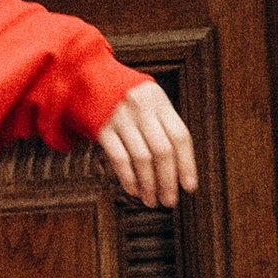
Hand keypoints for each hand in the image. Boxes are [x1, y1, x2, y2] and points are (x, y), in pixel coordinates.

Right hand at [93, 78, 197, 209]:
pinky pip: (119, 158)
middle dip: (168, 181)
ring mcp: (121, 118)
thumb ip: (164, 125)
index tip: (189, 186)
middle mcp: (142, 108)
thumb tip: (180, 168)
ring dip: (149, 184)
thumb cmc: (125, 94)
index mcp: (159, 101)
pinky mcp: (102, 128)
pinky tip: (134, 189)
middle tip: (170, 200)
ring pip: (141, 158)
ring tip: (152, 200)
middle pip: (162, 150)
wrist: (88, 77)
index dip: (187, 164)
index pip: (180, 136)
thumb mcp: (149, 100)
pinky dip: (128, 177)